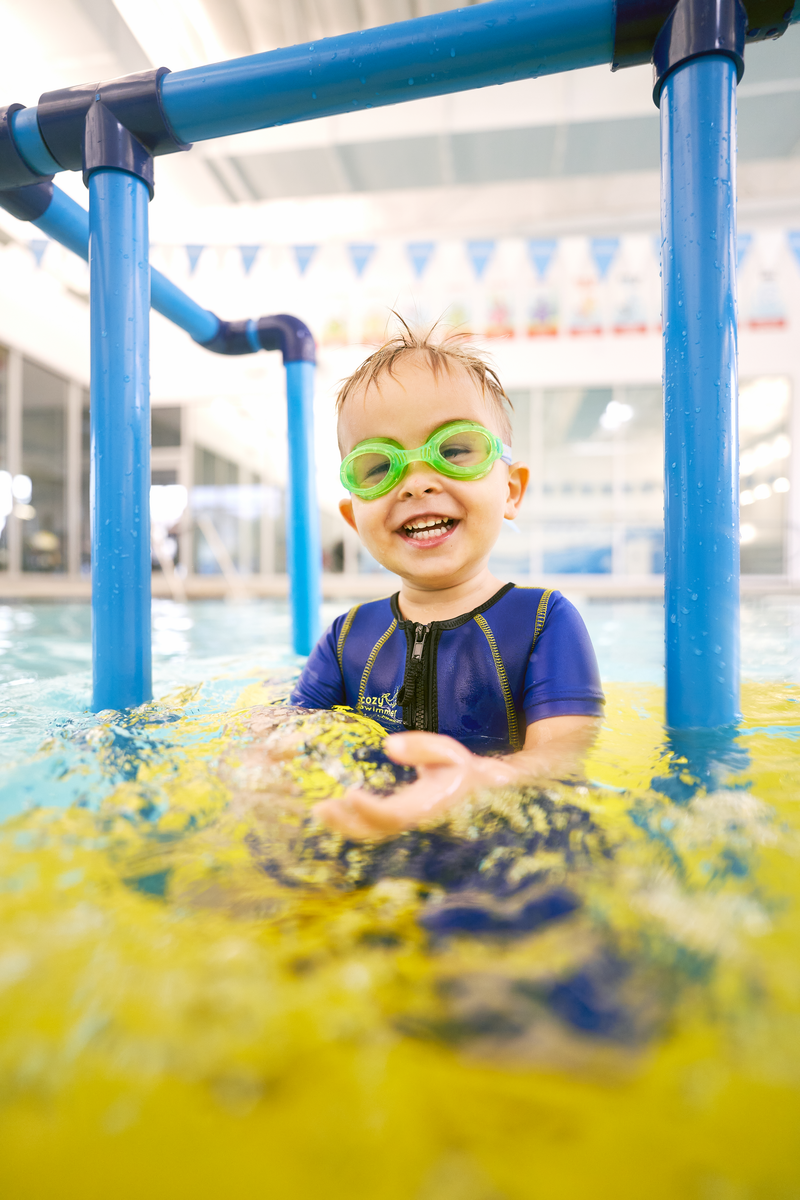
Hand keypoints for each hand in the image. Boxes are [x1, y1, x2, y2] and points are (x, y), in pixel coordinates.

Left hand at [312, 732, 515, 839]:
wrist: (481, 796)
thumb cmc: (464, 771)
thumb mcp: (451, 751)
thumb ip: (422, 747)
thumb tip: (388, 747)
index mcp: (428, 807)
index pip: (394, 816)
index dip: (370, 809)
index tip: (349, 794)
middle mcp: (415, 822)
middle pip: (376, 832)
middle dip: (347, 823)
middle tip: (320, 808)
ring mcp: (406, 827)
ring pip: (372, 834)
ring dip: (344, 825)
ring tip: (320, 811)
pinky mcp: (399, 824)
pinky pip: (372, 830)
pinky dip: (352, 823)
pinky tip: (334, 813)